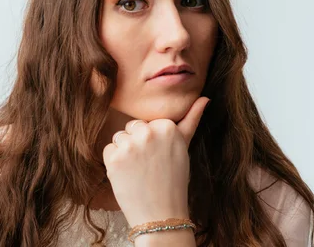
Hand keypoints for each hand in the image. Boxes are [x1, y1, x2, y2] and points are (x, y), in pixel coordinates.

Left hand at [102, 96, 209, 227]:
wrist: (161, 215)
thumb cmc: (174, 180)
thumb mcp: (184, 148)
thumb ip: (191, 120)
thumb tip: (205, 98)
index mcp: (167, 126)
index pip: (148, 123)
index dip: (152, 141)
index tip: (160, 158)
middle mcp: (148, 132)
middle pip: (132, 127)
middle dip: (137, 143)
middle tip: (149, 166)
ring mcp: (130, 144)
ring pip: (119, 137)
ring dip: (125, 152)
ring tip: (138, 171)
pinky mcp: (114, 158)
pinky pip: (109, 149)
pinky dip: (114, 162)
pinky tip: (127, 175)